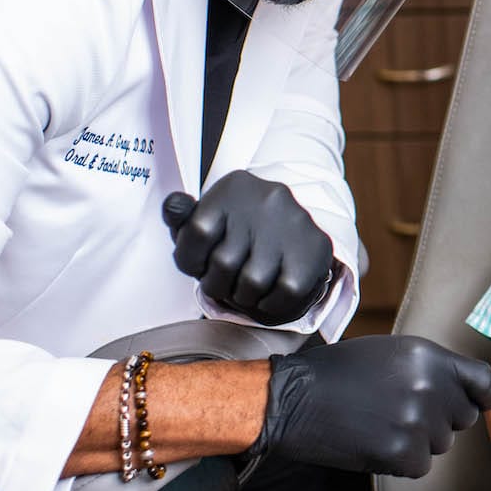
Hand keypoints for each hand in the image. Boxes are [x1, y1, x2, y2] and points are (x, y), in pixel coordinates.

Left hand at [162, 173, 334, 325]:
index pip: (196, 232)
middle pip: (224, 263)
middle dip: (218, 284)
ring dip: (244, 297)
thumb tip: (173, 204)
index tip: (201, 265)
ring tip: (247, 287)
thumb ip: (182, 218)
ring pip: (253, 282)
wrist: (289, 233)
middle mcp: (268, 197)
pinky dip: (272, 304)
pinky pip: (284, 293)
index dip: (192, 261)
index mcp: (234, 186)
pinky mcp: (316, 247)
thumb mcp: (206, 220)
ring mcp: (295, 221)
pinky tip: (269, 292)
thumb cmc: (237, 233)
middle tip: (226, 281)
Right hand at [248, 335, 490, 477]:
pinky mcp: (401, 452)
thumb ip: (432, 368)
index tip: (479, 403)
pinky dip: (401, 461)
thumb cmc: (340, 372)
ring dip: (418, 440)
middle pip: (463, 418)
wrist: (296, 399)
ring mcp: (417, 422)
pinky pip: (419, 466)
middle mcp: (431, 387)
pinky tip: (374, 442)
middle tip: (404, 412)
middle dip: (442, 419)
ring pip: (440, 444)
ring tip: (381, 422)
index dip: (484, 397)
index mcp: (430, 357)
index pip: (484, 383)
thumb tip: (464, 389)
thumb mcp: (393, 353)